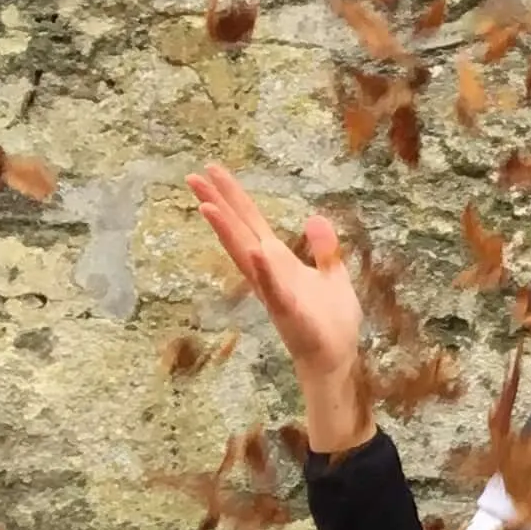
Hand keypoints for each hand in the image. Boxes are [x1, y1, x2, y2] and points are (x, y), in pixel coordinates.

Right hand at [186, 166, 374, 451]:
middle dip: (218, 204)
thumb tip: (315, 217)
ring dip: (228, 233)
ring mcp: (274, 291)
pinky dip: (265, 271)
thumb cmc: (332, 322)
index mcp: (279, 261)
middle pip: (239, 231)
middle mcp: (269, 272)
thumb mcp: (333, 276)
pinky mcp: (288, 311)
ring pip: (246, 256)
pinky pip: (274, 288)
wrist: (337, 358)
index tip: (213, 170)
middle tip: (192, 176)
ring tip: (207, 207)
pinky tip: (256, 251)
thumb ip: (324, 249)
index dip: (234, 196)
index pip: (251, 221)